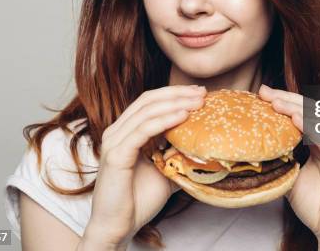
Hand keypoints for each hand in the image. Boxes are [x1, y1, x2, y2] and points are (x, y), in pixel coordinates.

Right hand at [83, 85, 206, 247]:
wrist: (119, 227)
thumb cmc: (138, 200)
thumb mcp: (165, 171)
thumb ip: (178, 155)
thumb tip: (205, 148)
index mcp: (125, 132)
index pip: (150, 101)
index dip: (174, 93)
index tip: (200, 93)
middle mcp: (117, 132)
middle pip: (149, 100)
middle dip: (178, 94)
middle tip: (203, 93)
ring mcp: (114, 142)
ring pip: (146, 111)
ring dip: (175, 103)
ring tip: (198, 102)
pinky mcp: (116, 155)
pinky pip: (143, 130)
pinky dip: (164, 120)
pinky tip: (183, 116)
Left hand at [258, 84, 319, 249]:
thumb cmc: (312, 203)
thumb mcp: (289, 174)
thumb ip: (280, 156)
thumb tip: (253, 144)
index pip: (303, 113)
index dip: (285, 101)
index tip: (262, 94)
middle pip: (312, 111)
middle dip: (288, 99)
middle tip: (265, 93)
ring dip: (299, 110)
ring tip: (278, 104)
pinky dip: (315, 129)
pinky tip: (299, 121)